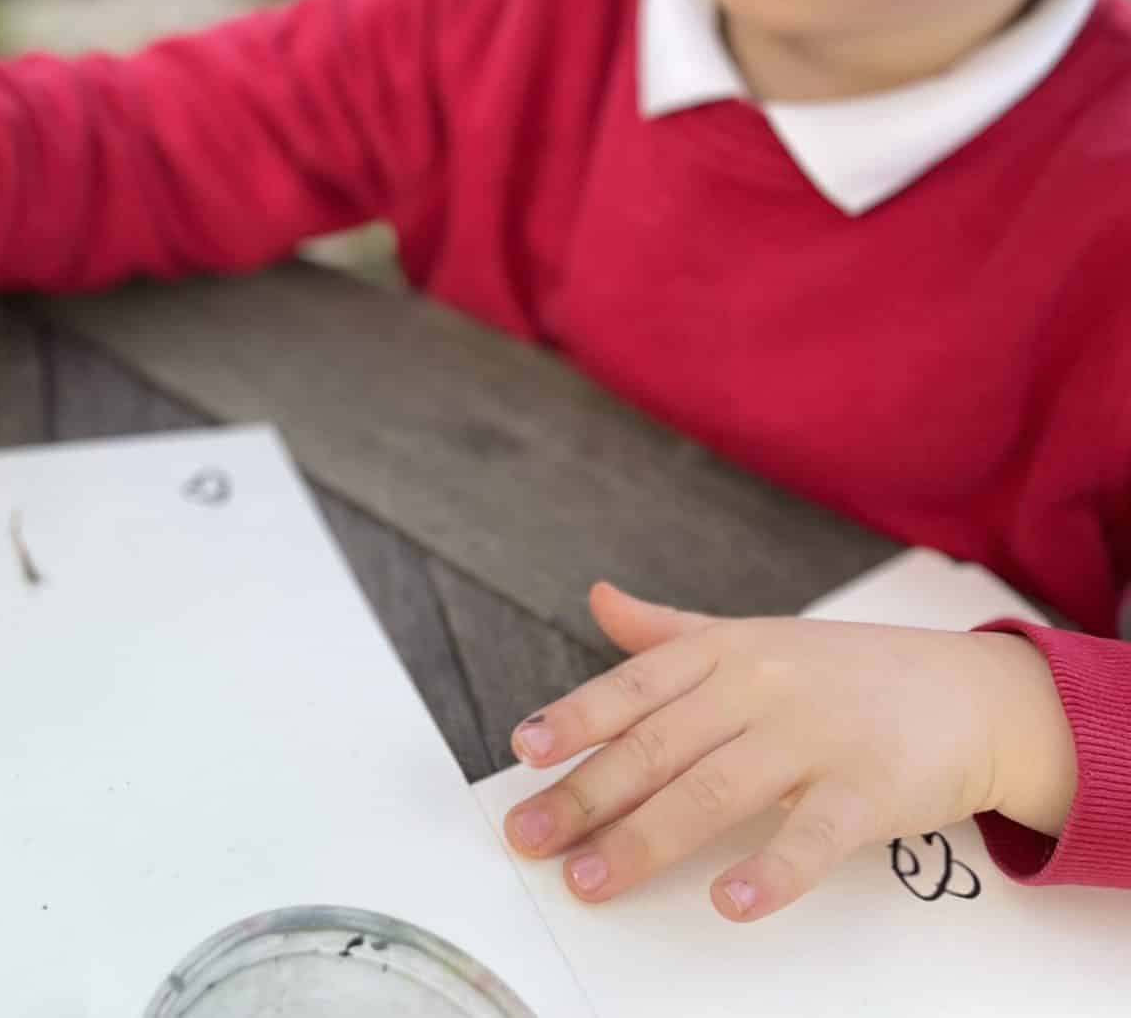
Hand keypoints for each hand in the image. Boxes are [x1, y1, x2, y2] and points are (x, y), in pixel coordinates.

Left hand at [500, 582, 1075, 920]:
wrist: (975, 695)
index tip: (524, 752)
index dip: (576, 718)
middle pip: (657, 747)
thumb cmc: (847, 672)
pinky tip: (728, 902)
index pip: (635, 687)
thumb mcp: (753, 637)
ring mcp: (815, 736)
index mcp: (726, 649)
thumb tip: (598, 598)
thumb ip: (668, 632)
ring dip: (645, 840)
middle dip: (586, 796)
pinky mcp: (870, 789)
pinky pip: (813, 835)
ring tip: (591, 880)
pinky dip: (771, 870)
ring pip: (713, 792)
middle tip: (531, 838)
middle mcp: (761, 686)